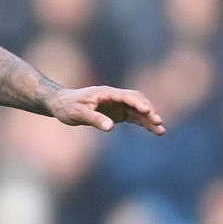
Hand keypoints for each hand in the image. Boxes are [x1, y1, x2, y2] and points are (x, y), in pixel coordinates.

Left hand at [46, 85, 165, 133]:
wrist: (61, 104)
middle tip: (157, 122)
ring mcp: (118, 105)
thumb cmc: (67, 107)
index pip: (127, 96)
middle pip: (138, 101)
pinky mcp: (118, 113)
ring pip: (139, 110)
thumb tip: (110, 127)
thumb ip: (94, 119)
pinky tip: (154, 130)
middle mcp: (115, 97)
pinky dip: (144, 123)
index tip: (148, 111)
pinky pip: (134, 117)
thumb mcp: (78, 114)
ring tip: (161, 131)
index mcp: (107, 93)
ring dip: (150, 119)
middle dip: (149, 111)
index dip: (138, 103)